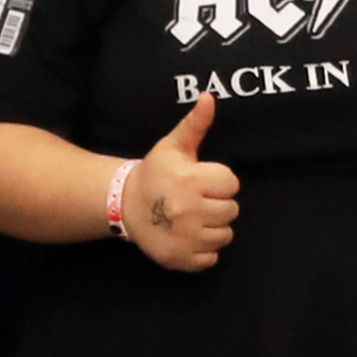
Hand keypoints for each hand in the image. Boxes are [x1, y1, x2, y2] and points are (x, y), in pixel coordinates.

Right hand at [119, 98, 239, 273]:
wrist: (125, 205)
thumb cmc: (155, 173)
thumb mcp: (173, 146)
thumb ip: (195, 124)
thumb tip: (209, 97)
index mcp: (190, 180)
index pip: (231, 184)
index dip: (219, 181)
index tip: (202, 181)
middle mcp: (188, 210)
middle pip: (232, 211)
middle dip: (218, 204)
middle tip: (197, 200)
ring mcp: (185, 237)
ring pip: (225, 235)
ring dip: (214, 227)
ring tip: (194, 218)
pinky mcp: (181, 259)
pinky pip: (212, 258)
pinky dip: (204, 250)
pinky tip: (189, 236)